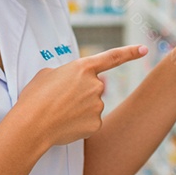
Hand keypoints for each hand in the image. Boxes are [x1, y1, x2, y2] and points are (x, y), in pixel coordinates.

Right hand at [16, 45, 147, 146]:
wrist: (32, 125)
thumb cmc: (35, 97)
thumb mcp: (47, 75)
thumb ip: (66, 74)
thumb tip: (71, 83)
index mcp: (83, 68)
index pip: (112, 57)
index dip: (130, 52)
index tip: (144, 49)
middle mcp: (95, 85)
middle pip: (94, 87)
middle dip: (82, 93)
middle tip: (61, 100)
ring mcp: (98, 105)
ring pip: (92, 106)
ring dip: (79, 109)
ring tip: (59, 113)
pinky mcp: (96, 124)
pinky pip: (90, 122)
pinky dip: (80, 124)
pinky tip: (65, 125)